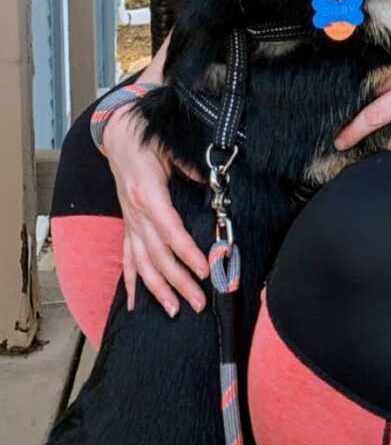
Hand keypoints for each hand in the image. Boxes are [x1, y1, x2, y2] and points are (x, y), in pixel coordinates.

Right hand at [102, 35, 207, 315]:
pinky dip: (130, 282)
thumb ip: (193, 168)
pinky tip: (135, 304)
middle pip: (158, 254)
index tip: (205, 270)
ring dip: (158, 288)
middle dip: (178, 281)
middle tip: (199, 302)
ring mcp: (130, 221)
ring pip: (142, 262)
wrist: (119, 134)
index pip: (170, 230)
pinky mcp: (127, 225)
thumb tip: (217, 184)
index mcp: (149, 193)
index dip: (187, 253)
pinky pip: (127, 257)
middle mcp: (136, 212)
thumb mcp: (172, 147)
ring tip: (174, 310)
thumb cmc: (150, 138)